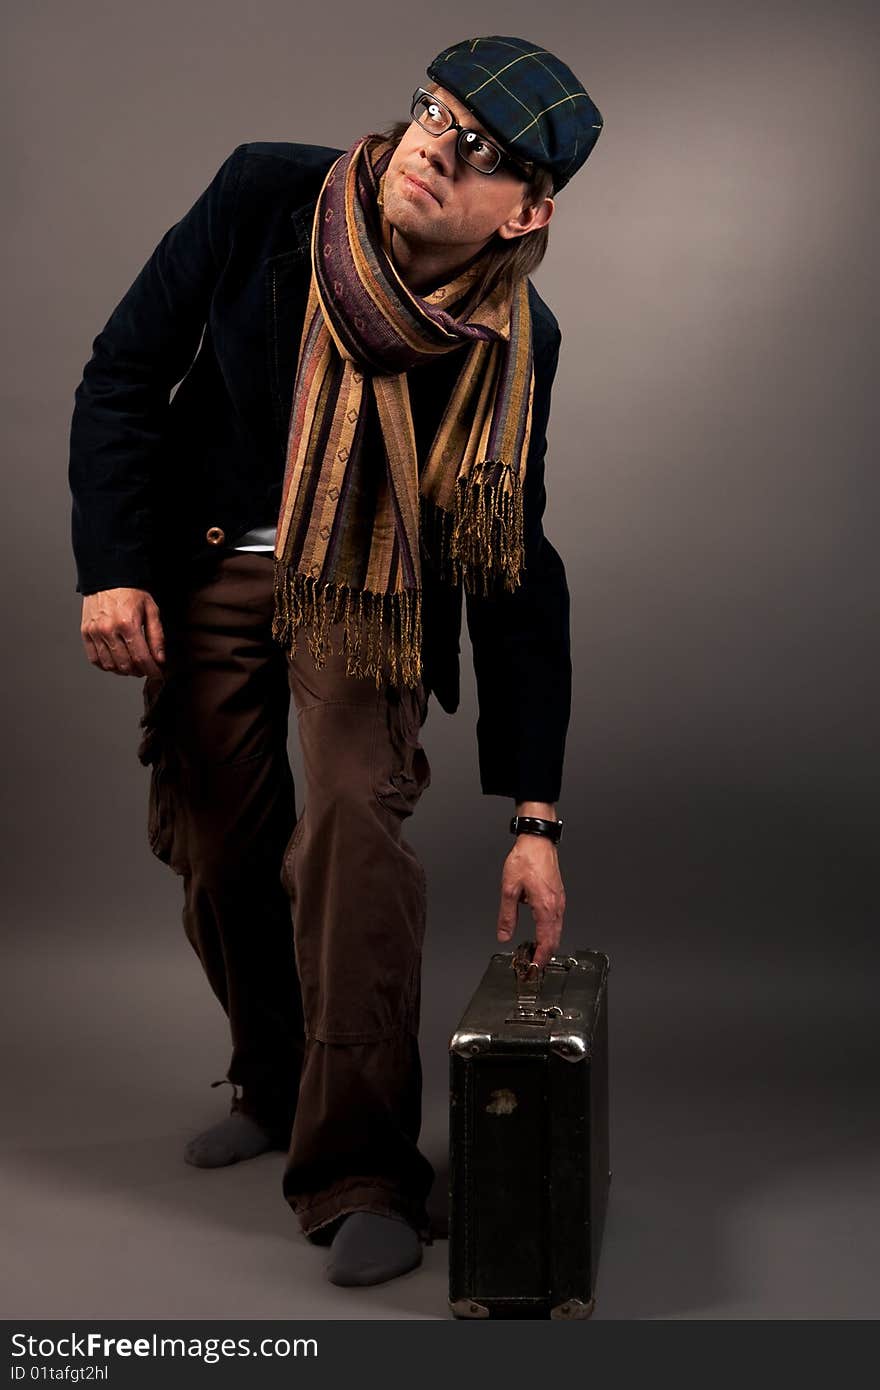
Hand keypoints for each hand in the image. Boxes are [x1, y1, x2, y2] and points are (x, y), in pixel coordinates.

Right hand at [80, 587, 165, 676]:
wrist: (108, 577)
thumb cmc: (131, 592)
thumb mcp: (151, 610)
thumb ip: (157, 637)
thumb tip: (160, 660)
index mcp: (128, 624)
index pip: (141, 658)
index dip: (152, 670)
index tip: (159, 674)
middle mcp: (109, 630)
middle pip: (125, 665)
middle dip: (139, 671)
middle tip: (146, 668)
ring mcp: (95, 632)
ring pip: (110, 666)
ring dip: (124, 671)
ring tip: (133, 666)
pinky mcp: (86, 633)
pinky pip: (94, 659)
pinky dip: (106, 666)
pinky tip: (116, 662)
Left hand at [497, 833, 565, 969]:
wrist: (537, 841)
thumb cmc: (525, 859)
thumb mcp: (509, 889)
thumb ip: (506, 916)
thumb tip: (503, 935)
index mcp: (545, 907)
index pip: (546, 941)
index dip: (540, 958)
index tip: (533, 968)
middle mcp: (556, 906)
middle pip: (555, 939)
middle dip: (545, 955)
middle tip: (534, 966)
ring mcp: (559, 900)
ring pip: (557, 930)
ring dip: (548, 944)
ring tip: (536, 953)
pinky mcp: (558, 895)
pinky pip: (557, 920)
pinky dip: (550, 932)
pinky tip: (542, 934)